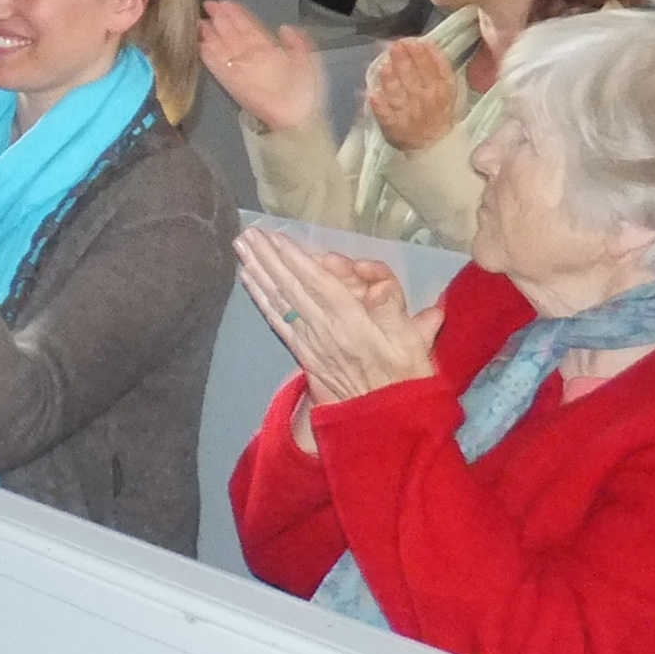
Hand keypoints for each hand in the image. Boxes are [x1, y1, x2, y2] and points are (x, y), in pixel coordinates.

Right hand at [196, 0, 326, 136]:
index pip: (251, 28)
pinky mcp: (232, 83)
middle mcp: (253, 57)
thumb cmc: (306, 91)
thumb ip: (298, 43)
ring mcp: (241, 69)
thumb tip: (284, 27)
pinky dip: (209, 55)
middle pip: (234, 34)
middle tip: (209, 4)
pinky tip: (200, 42)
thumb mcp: (309, 61)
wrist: (298, 118)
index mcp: (271, 50)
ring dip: (211, 34)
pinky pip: (218, 66)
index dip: (239, 15)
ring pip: (223, 47)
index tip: (227, 2)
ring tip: (199, 20)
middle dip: (221, 19)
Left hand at [236, 226, 440, 421]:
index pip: (319, 284)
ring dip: (258, 271)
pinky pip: (277, 320)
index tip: (276, 237)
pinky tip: (247, 279)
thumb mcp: (413, 344)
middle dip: (268, 258)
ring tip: (241, 247)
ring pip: (279, 300)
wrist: (384, 421)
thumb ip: (394, 311)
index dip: (296, 260)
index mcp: (353, 324)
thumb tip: (379, 287)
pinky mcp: (302, 353)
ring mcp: (309, 342)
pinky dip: (260, 297)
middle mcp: (324, 330)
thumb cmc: (405, 377)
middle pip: (291, 287)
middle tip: (247, 232)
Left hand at [363, 37, 461, 154]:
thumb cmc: (438, 110)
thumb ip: (439, 66)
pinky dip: (380, 107)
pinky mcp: (394, 127)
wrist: (434, 144)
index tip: (412, 42)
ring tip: (384, 66)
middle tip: (394, 46)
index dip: (422, 55)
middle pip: (414, 79)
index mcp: (442, 90)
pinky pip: (386, 116)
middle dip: (404, 61)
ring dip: (391, 81)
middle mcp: (426, 101)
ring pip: (399, 95)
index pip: (434, 69)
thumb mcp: (447, 87)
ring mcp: (409, 114)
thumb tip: (427, 44)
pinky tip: (372, 96)